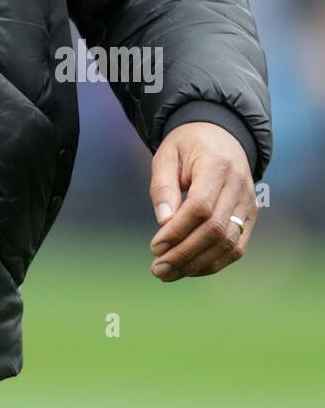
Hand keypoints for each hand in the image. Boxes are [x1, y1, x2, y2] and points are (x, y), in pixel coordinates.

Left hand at [148, 121, 257, 281]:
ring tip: (168, 273)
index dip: (178, 230)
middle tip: (157, 269)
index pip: (201, 206)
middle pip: (215, 230)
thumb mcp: (166, 156)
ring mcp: (249, 203)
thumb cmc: (187, 145)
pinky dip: (213, 262)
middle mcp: (239, 186)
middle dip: (185, 254)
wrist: (220, 134)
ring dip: (198, 264)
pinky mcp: (251, 216)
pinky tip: (189, 269)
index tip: (155, 246)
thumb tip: (163, 223)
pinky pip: (236, 247)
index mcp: (217, 165)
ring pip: (229, 244)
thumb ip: (163, 187)